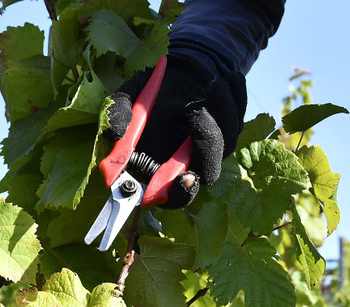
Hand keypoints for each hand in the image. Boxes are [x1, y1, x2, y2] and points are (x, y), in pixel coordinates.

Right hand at [104, 54, 245, 207]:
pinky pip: (237, 119)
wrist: (177, 68)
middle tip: (197, 114)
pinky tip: (226, 78)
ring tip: (211, 84)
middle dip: (206, 149)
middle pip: (205, 174)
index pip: (171, 195)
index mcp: (156, 169)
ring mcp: (211, 150)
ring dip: (220, 109)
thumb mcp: (126, 96)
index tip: (185, 179)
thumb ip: (116, 114)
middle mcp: (185, 165)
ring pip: (224, 142)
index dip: (179, 192)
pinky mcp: (231, 131)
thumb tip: (112, 134)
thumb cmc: (146, 89)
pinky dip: (233, 97)